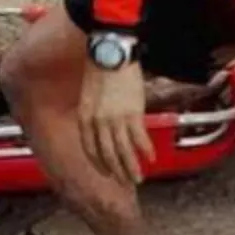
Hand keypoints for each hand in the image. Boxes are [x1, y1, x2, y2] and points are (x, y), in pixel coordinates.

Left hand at [78, 60, 154, 184]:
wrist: (110, 52)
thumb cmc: (99, 69)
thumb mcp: (88, 95)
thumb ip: (93, 114)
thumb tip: (102, 128)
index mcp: (84, 117)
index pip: (90, 149)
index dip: (99, 164)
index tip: (107, 173)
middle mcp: (98, 122)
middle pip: (107, 155)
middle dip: (117, 172)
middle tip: (125, 182)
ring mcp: (115, 119)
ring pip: (123, 152)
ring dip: (131, 168)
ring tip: (138, 179)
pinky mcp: (133, 114)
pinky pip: (139, 139)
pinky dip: (144, 151)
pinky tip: (150, 159)